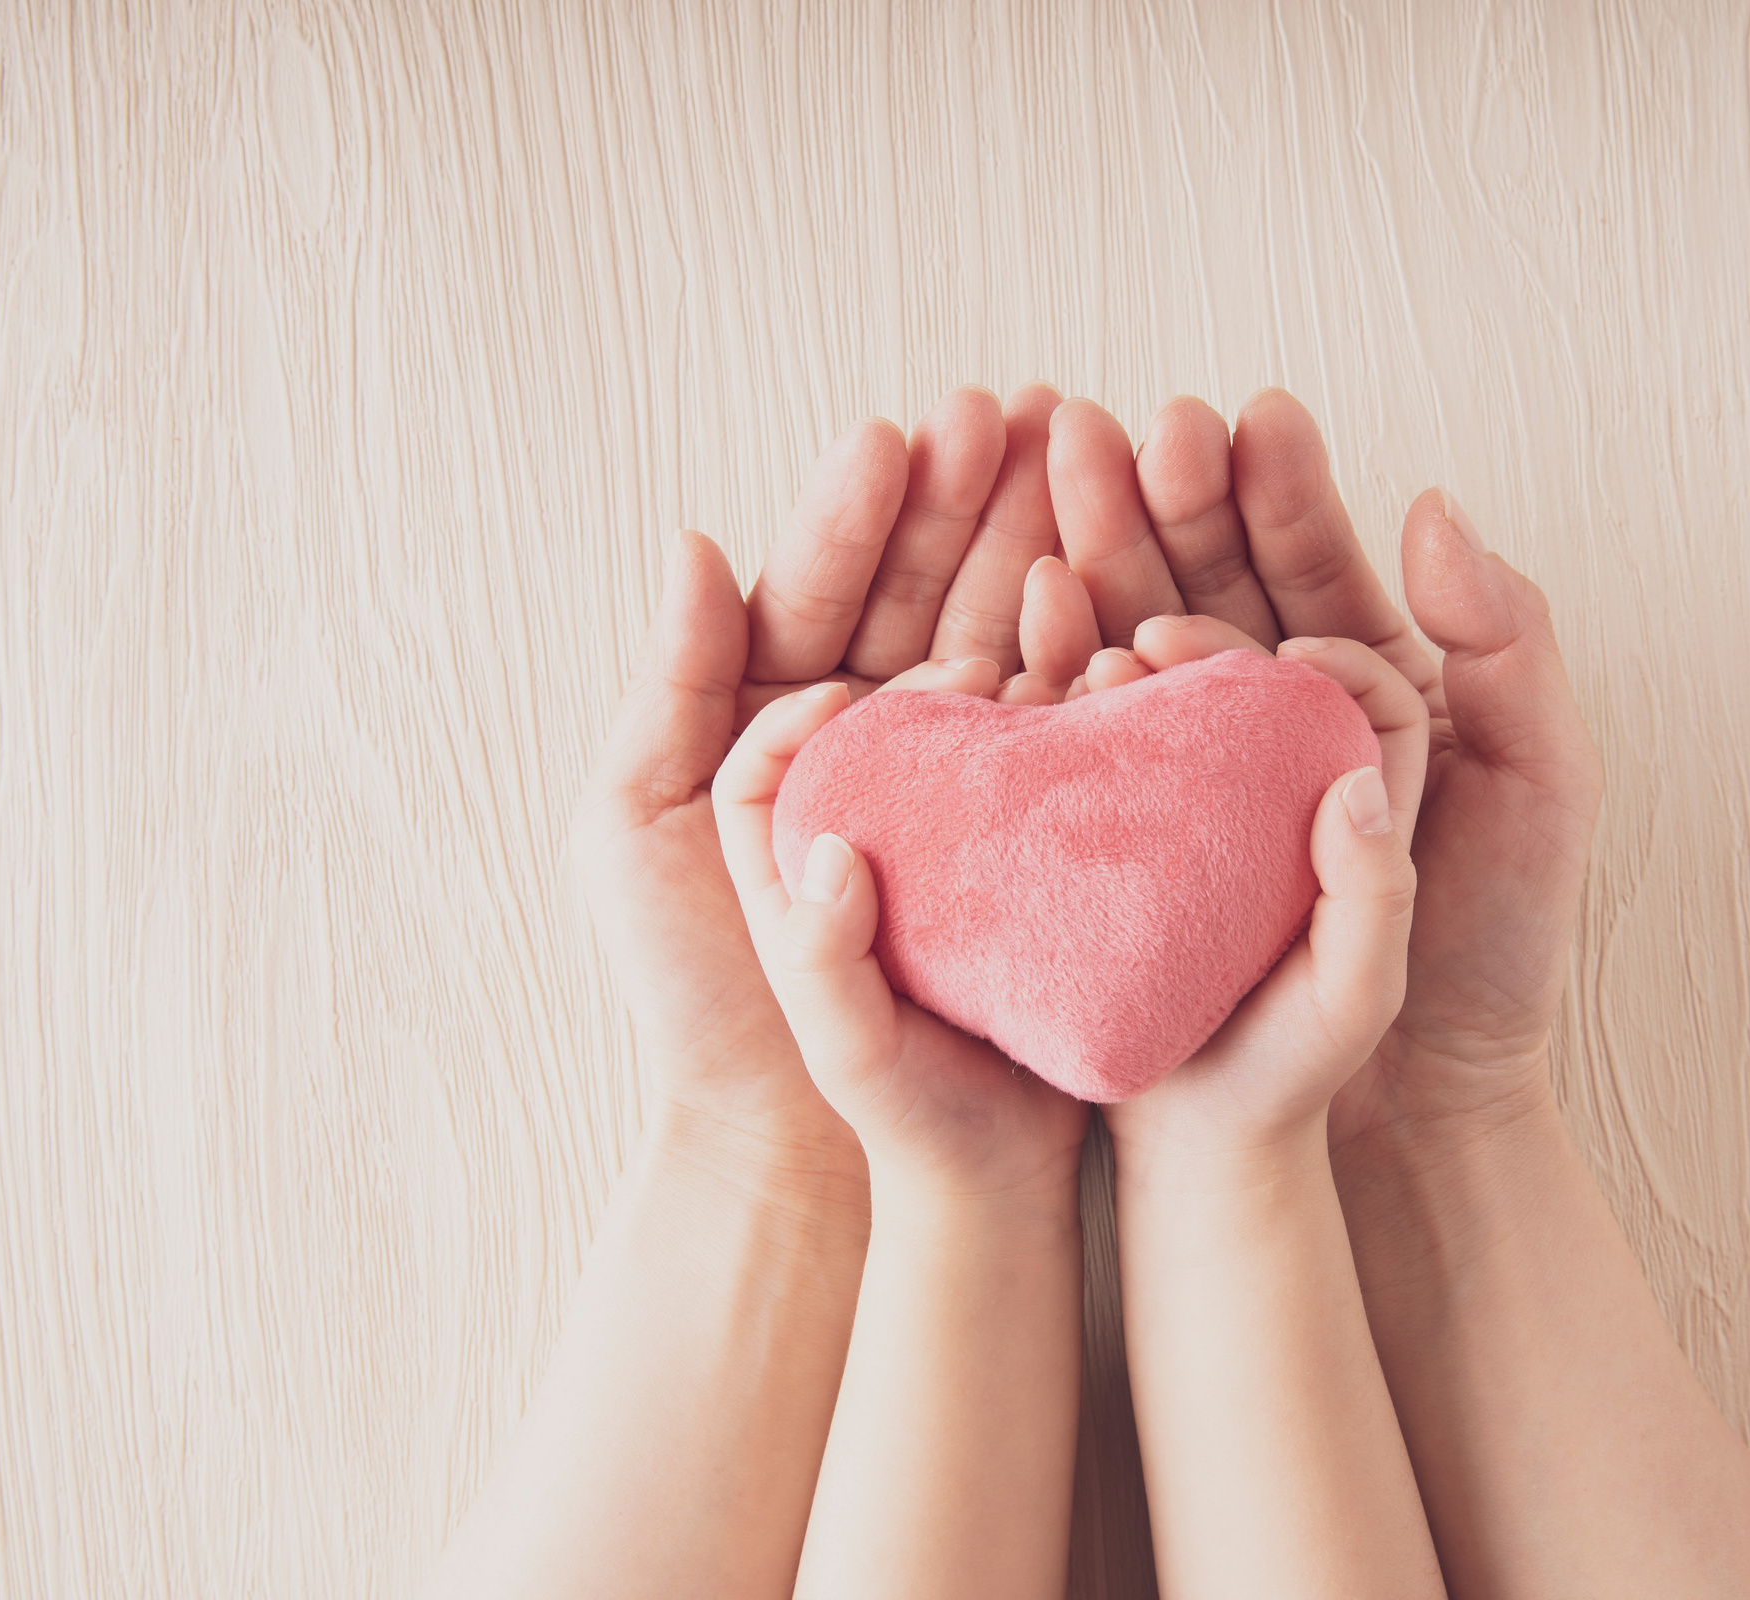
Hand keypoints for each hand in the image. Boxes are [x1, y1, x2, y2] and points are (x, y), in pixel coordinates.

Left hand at [568, 384, 1069, 1166]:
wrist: (815, 1149)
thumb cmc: (705, 1004)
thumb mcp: (636, 834)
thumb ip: (666, 690)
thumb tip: (695, 542)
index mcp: (770, 719)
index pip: (820, 590)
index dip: (861, 512)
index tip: (905, 433)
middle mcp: (868, 740)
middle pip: (924, 594)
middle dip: (974, 496)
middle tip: (1032, 405)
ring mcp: (954, 786)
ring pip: (1001, 643)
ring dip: (1044, 544)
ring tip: (1092, 453)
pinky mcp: (1024, 839)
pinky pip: (1056, 737)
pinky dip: (1082, 660)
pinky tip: (1112, 591)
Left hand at [711, 663, 1090, 1198]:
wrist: (1005, 1177)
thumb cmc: (903, 1122)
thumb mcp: (843, 1051)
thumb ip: (818, 959)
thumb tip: (831, 849)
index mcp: (796, 882)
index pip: (766, 773)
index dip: (792, 720)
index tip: (845, 693)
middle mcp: (873, 854)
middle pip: (872, 733)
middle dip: (911, 672)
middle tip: (974, 657)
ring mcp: (951, 862)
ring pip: (961, 745)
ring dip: (999, 688)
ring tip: (1046, 661)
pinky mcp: (1025, 872)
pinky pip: (1036, 785)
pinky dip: (1063, 738)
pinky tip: (1101, 708)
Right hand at [1022, 391, 1602, 1147]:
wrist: (1395, 1114)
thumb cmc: (1485, 962)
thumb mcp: (1543, 794)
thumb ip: (1511, 652)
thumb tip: (1433, 512)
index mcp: (1372, 694)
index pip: (1316, 571)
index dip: (1280, 494)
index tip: (1246, 419)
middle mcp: (1276, 723)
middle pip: (1216, 581)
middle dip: (1169, 496)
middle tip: (1125, 422)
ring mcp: (1198, 780)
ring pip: (1141, 637)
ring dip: (1102, 547)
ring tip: (1062, 468)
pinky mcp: (1135, 840)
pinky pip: (1093, 737)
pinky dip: (1063, 659)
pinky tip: (1039, 597)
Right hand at [1093, 621, 1428, 1160]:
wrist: (1198, 1154)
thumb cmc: (1301, 1080)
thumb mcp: (1367, 996)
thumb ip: (1376, 894)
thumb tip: (1351, 782)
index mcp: (1357, 800)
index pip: (1357, 688)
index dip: (1326, 650)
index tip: (1277, 654)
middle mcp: (1273, 787)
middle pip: (1246, 657)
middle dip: (1200, 587)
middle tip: (1151, 595)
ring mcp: (1190, 807)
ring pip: (1161, 687)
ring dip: (1118, 630)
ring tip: (1077, 632)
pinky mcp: (1117, 835)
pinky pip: (1091, 748)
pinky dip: (1060, 702)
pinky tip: (1025, 679)